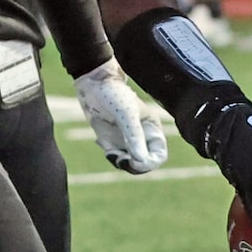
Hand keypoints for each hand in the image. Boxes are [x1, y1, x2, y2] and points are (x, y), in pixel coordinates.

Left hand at [75, 57, 168, 173]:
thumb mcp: (126, 115)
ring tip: (109, 152)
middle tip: (119, 159)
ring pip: (129, 163)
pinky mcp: (112, 141)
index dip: (149, 163)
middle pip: (144, 163)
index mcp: (151, 128)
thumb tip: (141, 161)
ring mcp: (127, 140)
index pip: (158, 155)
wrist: (93, 85)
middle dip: (133, 165)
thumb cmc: (113, 94)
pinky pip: (115, 157)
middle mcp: (142, 136)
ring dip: (120, 162)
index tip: (135, 162)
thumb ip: (134, 137)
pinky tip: (101, 141)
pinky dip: (110, 155)